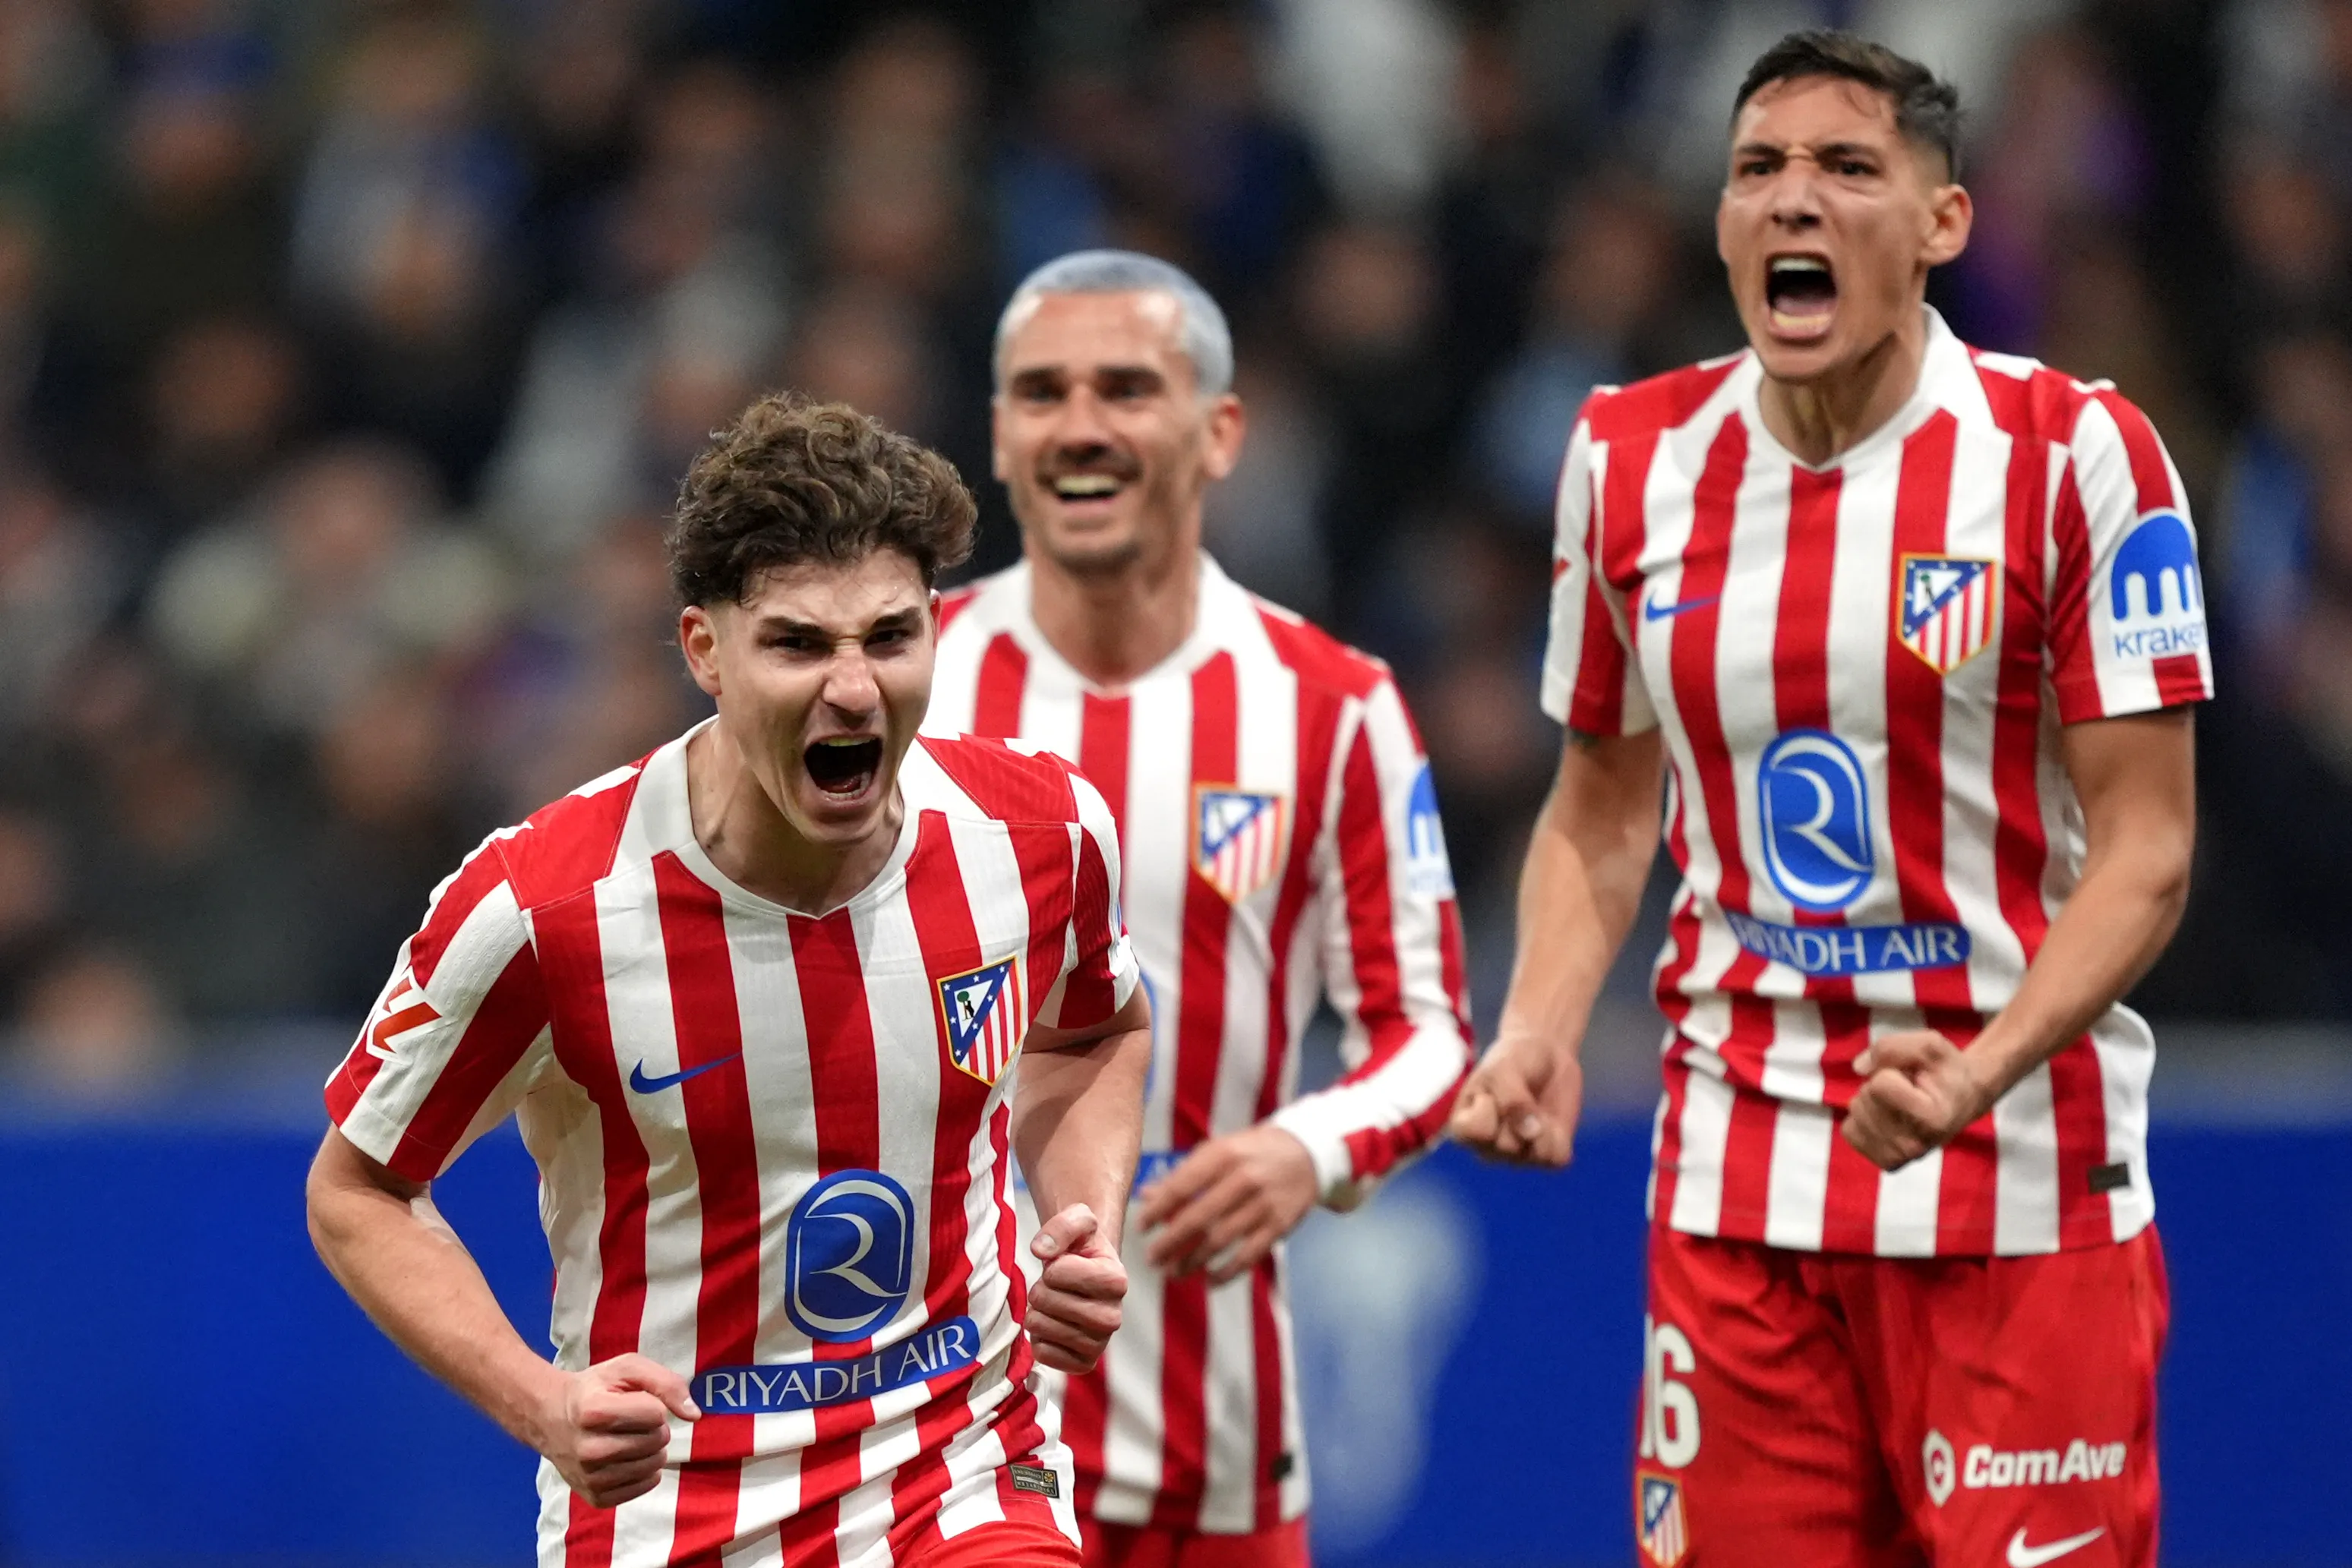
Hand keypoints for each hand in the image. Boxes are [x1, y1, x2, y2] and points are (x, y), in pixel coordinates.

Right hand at [531, 1354, 699, 1508]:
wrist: (550, 1417)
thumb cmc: (596, 1389)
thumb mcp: (627, 1369)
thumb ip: (666, 1383)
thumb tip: (695, 1415)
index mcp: (594, 1411)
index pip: (657, 1414)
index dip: (652, 1404)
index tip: (632, 1401)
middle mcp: (589, 1449)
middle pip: (657, 1441)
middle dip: (655, 1427)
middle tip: (631, 1421)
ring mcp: (590, 1477)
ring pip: (654, 1465)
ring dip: (652, 1449)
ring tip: (630, 1438)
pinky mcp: (595, 1497)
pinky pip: (644, 1486)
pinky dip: (645, 1471)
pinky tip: (628, 1458)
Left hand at [1026, 1204, 1126, 1374]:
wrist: (1085, 1274)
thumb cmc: (1081, 1247)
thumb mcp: (1078, 1220)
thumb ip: (1062, 1226)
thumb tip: (1041, 1250)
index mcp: (1117, 1280)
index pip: (1058, 1272)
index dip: (1052, 1264)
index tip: (1064, 1263)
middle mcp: (1114, 1317)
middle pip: (1047, 1301)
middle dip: (1041, 1288)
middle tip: (1055, 1286)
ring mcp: (1099, 1343)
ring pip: (1041, 1327)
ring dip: (1037, 1312)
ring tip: (1054, 1304)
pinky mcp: (1084, 1363)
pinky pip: (1043, 1353)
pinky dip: (1039, 1338)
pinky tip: (1054, 1326)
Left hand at [1136, 1125, 1319, 1283]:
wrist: (1306, 1153)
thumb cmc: (1249, 1153)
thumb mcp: (1218, 1151)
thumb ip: (1183, 1173)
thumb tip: (1145, 1195)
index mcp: (1224, 1154)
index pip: (1182, 1186)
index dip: (1158, 1210)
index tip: (1141, 1227)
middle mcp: (1244, 1178)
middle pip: (1198, 1217)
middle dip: (1170, 1242)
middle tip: (1151, 1258)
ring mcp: (1264, 1203)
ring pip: (1221, 1240)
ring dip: (1192, 1260)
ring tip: (1172, 1272)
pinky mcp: (1279, 1225)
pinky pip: (1248, 1255)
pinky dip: (1226, 1272)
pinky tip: (1208, 1279)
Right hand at [1449, 1034, 1583, 1167]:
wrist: (1547, 1054)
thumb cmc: (1513, 1060)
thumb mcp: (1503, 1069)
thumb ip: (1510, 1100)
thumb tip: (1531, 1134)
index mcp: (1464, 1128)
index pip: (1474, 1133)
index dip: (1487, 1108)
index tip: (1490, 1091)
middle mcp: (1488, 1148)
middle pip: (1507, 1146)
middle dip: (1519, 1114)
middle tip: (1519, 1092)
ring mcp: (1517, 1155)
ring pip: (1533, 1155)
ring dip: (1542, 1126)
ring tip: (1536, 1106)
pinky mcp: (1545, 1156)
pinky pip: (1555, 1159)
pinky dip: (1559, 1137)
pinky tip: (1552, 1120)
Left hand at [1841, 1029, 1995, 1170]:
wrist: (1964, 1099)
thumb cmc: (1945, 1070)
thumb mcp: (1928, 1044)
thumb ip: (1891, 1047)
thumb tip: (1858, 1068)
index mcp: (1932, 1118)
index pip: (1880, 1085)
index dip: (1891, 1071)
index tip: (1915, 1078)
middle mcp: (1915, 1145)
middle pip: (1865, 1099)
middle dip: (1880, 1085)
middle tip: (1908, 1090)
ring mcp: (1900, 1158)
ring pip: (1855, 1114)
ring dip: (1871, 1101)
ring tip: (1900, 1102)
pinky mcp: (1886, 1162)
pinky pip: (1849, 1131)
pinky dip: (1862, 1119)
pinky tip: (1886, 1116)